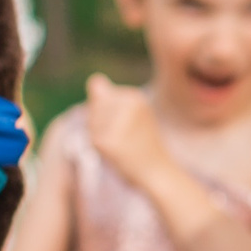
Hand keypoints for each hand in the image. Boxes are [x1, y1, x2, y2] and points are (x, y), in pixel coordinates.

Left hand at [83, 73, 175, 193]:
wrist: (158, 172)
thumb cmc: (143, 143)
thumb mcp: (131, 113)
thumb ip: (109, 96)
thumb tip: (94, 78)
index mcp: (135, 96)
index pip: (99, 90)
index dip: (107, 109)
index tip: (128, 124)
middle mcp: (128, 106)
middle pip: (94, 107)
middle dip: (101, 122)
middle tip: (125, 137)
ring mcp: (119, 124)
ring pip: (91, 123)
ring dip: (100, 135)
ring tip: (122, 145)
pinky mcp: (109, 142)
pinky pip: (93, 139)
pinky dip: (101, 149)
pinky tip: (118, 154)